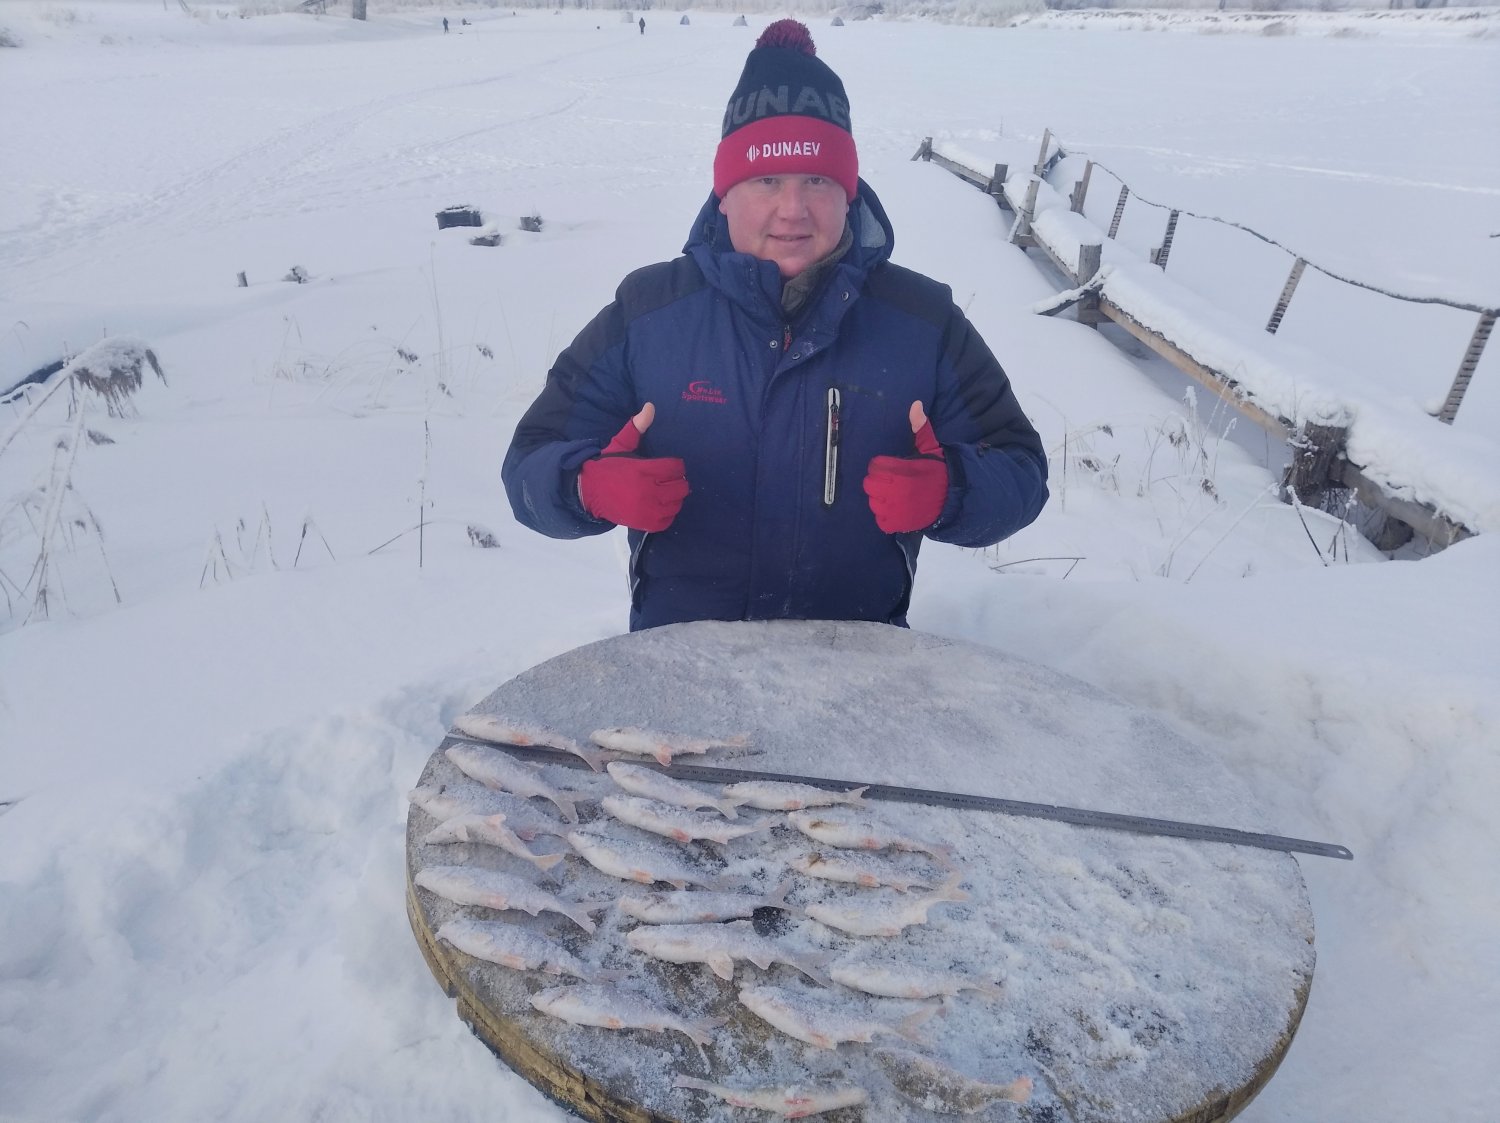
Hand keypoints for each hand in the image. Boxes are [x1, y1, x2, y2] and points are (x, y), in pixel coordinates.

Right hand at [578, 403, 689, 531]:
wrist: (588, 493)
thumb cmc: (608, 468)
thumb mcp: (620, 445)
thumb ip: (636, 427)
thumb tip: (650, 406)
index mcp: (643, 469)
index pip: (676, 468)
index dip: (676, 466)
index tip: (670, 466)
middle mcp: (647, 489)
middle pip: (680, 487)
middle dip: (677, 481)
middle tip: (669, 479)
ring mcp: (647, 508)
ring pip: (676, 503)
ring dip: (674, 497)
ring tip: (665, 492)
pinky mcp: (644, 522)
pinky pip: (668, 520)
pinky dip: (667, 513)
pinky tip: (660, 505)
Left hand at [863, 401, 947, 533]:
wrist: (953, 499)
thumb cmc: (937, 472)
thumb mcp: (931, 447)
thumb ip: (920, 427)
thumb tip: (915, 404)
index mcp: (900, 470)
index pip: (874, 466)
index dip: (881, 466)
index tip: (891, 468)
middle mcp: (894, 490)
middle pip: (869, 484)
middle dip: (878, 482)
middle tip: (892, 482)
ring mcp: (894, 509)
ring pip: (873, 502)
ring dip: (881, 500)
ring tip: (896, 496)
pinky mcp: (897, 523)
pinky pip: (881, 520)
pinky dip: (887, 517)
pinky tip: (898, 509)